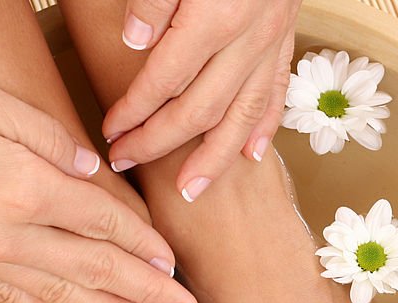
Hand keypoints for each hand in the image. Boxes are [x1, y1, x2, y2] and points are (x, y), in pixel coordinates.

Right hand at [0, 72, 198, 302]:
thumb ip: (45, 136)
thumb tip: (89, 169)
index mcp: (26, 187)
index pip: (104, 222)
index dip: (143, 245)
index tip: (173, 265)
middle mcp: (10, 235)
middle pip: (96, 270)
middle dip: (147, 296)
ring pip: (62, 297)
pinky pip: (13, 302)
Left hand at [104, 0, 300, 200]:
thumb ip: (154, 0)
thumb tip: (134, 41)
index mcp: (215, 16)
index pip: (164, 81)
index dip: (133, 111)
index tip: (111, 130)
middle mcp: (248, 39)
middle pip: (199, 111)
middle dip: (158, 143)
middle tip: (126, 161)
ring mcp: (272, 42)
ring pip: (242, 116)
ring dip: (214, 160)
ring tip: (191, 189)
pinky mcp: (286, 37)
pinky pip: (277, 93)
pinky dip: (265, 129)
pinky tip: (251, 155)